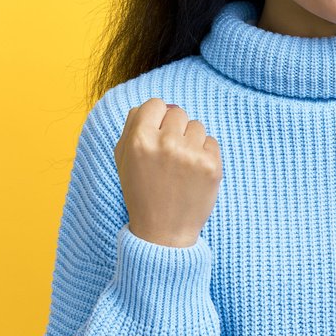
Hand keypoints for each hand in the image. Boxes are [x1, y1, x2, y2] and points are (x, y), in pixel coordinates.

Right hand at [114, 98, 222, 247]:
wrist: (163, 232)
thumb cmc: (141, 193)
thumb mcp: (123, 160)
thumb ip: (131, 127)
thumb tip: (151, 105)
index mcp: (139, 139)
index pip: (155, 103)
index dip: (156, 118)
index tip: (157, 134)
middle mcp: (165, 143)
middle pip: (178, 111)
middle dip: (174, 129)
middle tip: (169, 155)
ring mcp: (190, 154)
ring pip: (197, 125)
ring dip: (190, 141)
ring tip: (181, 166)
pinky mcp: (212, 165)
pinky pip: (211, 142)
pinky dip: (204, 154)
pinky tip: (193, 173)